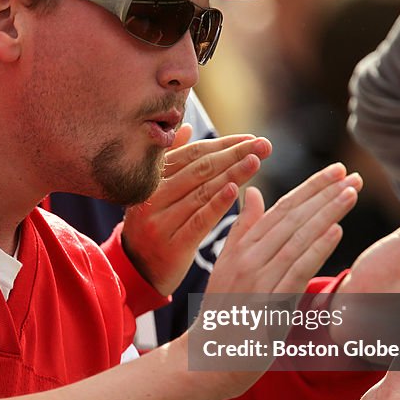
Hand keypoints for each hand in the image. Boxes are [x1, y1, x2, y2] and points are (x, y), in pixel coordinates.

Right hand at [121, 124, 269, 294]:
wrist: (137, 271)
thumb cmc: (154, 226)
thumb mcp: (156, 192)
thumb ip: (171, 160)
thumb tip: (188, 128)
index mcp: (151, 180)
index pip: (192, 154)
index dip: (222, 144)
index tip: (250, 139)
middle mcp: (152, 198)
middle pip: (200, 170)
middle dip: (234, 155)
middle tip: (263, 145)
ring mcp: (160, 223)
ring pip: (202, 193)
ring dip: (233, 174)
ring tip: (257, 161)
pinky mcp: (171, 247)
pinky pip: (198, 221)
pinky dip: (217, 204)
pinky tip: (236, 190)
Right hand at [182, 164, 361, 396]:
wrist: (207, 359)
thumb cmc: (223, 313)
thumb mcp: (228, 266)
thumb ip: (243, 229)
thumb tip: (253, 193)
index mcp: (241, 248)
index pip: (281, 209)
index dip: (310, 188)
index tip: (337, 171)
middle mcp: (248, 259)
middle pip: (291, 218)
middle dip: (323, 194)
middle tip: (352, 174)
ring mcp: (257, 282)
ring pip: (297, 239)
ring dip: (326, 214)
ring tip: (351, 193)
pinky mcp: (269, 305)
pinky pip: (295, 272)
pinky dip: (316, 250)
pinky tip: (336, 231)